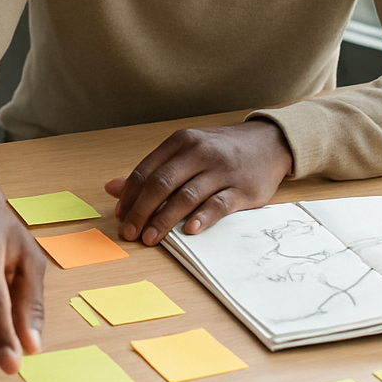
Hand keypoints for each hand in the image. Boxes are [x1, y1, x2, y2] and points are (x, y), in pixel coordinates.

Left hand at [106, 119, 292, 244]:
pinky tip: (189, 231)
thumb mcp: (186, 151)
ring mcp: (221, 170)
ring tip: (150, 238)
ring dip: (164, 220)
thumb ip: (151, 169)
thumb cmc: (221, 150)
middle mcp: (199, 153)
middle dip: (141, 211)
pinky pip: (218, 204)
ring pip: (186, 196)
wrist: (270, 142)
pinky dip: (202, 218)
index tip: (120, 217)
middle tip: (130, 233)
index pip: (146, 171)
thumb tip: (111, 188)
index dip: (129, 197)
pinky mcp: (242, 188)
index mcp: (181, 142)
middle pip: (161, 184)